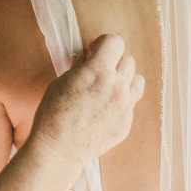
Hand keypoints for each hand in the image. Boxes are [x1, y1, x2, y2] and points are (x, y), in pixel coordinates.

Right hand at [29, 34, 144, 170]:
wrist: (58, 148)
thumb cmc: (53, 114)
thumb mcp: (61, 82)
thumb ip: (79, 67)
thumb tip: (86, 58)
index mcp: (98, 72)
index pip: (115, 42)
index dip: (103, 43)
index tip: (94, 51)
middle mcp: (117, 87)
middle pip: (128, 60)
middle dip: (113, 61)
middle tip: (99, 70)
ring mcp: (124, 107)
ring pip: (137, 80)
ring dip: (124, 79)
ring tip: (108, 87)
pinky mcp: (126, 123)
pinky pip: (131, 104)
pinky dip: (121, 101)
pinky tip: (103, 109)